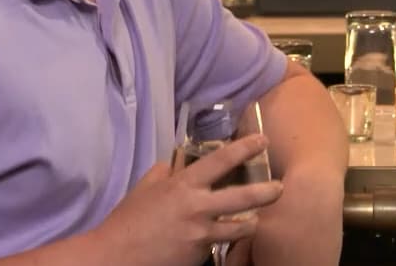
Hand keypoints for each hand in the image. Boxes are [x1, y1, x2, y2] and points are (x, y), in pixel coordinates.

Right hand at [94, 135, 284, 265]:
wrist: (116, 256)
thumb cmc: (128, 220)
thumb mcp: (145, 188)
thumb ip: (164, 173)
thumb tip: (175, 163)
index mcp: (183, 186)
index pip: (221, 161)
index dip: (244, 148)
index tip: (262, 141)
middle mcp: (197, 208)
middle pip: (244, 198)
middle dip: (267, 192)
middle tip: (279, 189)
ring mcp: (201, 235)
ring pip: (241, 229)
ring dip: (250, 225)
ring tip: (254, 222)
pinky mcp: (200, 257)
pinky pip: (218, 247)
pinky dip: (219, 244)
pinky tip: (215, 242)